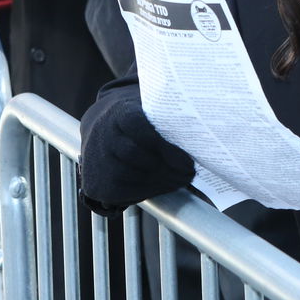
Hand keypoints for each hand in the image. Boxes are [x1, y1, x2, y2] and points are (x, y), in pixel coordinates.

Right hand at [79, 95, 195, 213]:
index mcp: (119, 112)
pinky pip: (123, 191)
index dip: (166, 149)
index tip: (189, 162)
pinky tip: (162, 186)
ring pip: (130, 175)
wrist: (101, 127)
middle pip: (136, 155)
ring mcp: (95, 159)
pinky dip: (146, 191)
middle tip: (189, 174)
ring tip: (180, 180)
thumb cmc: (137, 118)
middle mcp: (102, 134)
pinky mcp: (95, 183)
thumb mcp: (151, 108)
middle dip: (167, 169)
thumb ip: (169, 116)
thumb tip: (204, 126)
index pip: (140, 128)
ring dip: (160, 182)